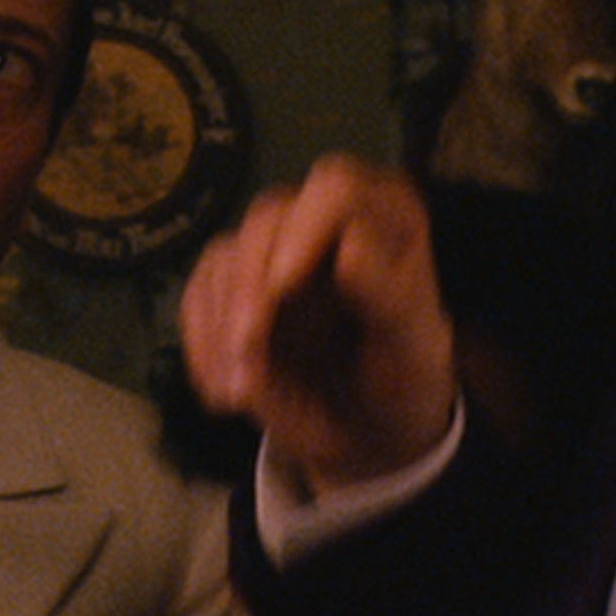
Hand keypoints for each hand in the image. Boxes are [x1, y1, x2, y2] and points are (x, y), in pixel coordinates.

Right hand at [179, 157, 457, 496]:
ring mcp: (271, 249)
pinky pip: (198, 298)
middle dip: (248, 288)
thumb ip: (394, 298)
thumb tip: (350, 251)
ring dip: (221, 328)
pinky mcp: (232, 284)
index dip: (304, 229)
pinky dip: (203, 346)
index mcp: (381, 216)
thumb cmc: (404, 377)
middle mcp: (321, 219)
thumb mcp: (417, 349)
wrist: (371, 427)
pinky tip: (221, 393)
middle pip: (266, 220)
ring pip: (225, 257)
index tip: (281, 288)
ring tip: (237, 396)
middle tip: (246, 353)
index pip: (337, 189)